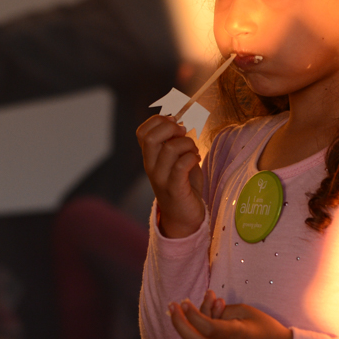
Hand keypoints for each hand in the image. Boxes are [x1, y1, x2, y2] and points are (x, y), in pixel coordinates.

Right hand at [137, 114, 204, 237]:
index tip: (175, 122)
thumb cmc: (183, 184)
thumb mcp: (176, 160)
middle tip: (183, 132)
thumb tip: (181, 121)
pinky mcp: (175, 189)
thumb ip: (175, 142)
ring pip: (170, 149)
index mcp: (150, 157)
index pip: (141, 132)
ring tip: (193, 151)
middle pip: (150, 138)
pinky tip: (197, 159)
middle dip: (170, 128)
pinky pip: (180, 166)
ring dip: (187, 144)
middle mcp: (151, 167)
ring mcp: (161, 179)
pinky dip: (192, 158)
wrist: (184, 217)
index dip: (158, 121)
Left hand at [168, 290, 293, 338]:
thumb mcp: (247, 312)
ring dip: (195, 321)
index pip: (206, 327)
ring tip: (206, 299)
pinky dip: (204, 330)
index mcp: (235, 336)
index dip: (192, 314)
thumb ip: (223, 311)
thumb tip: (207, 308)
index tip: (183, 302)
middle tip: (171, 306)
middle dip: (178, 324)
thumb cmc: (267, 329)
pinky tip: (212, 314)